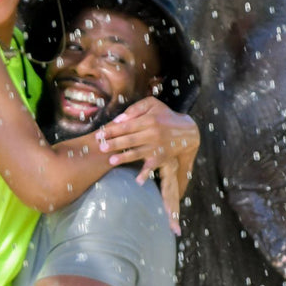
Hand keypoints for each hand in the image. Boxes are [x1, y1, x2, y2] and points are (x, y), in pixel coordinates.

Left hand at [96, 97, 199, 232]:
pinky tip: (138, 181)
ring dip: (124, 157)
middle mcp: (152, 133)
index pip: (126, 126)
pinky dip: (145, 174)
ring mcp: (157, 147)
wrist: (186, 131)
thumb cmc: (165, 116)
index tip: (100, 134)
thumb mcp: (152, 105)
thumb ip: (135, 109)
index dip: (112, 130)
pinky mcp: (161, 157)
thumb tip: (119, 119)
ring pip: (138, 153)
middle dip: (114, 143)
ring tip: (112, 160)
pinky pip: (152, 166)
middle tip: (101, 147)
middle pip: (130, 139)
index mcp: (149, 120)